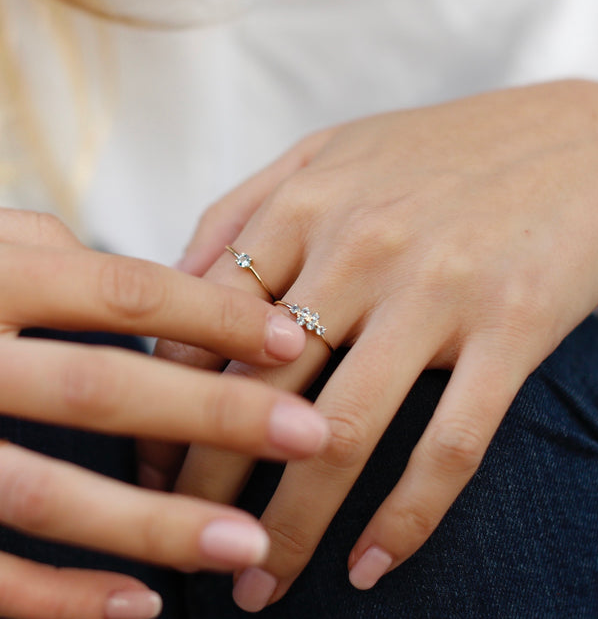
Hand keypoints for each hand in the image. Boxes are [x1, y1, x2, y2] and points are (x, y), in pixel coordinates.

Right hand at [0, 208, 328, 618]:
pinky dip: (59, 595)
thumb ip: (47, 253)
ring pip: (47, 489)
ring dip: (155, 523)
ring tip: (247, 543)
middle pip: (104, 386)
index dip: (212, 312)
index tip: (288, 337)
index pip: (123, 289)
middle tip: (310, 433)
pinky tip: (141, 606)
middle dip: (216, 413)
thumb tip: (145, 284)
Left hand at [165, 80, 597, 610]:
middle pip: (255, 392)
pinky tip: (373, 566)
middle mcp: (360, 251)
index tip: (151, 467)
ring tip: (260, 588)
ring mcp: (436, 292)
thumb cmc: (439, 151)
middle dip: (204, 487)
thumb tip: (178, 288)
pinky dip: (408, 517)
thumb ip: (245, 208)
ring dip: (290, 527)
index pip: (201, 328)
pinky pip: (450, 444)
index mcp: (305, 208)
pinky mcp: (510, 327)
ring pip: (340, 434)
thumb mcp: (327, 153)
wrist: (573, 137)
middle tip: (184, 546)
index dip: (162, 410)